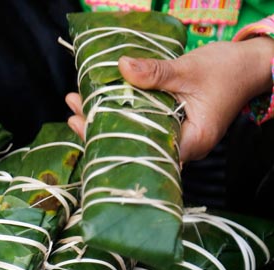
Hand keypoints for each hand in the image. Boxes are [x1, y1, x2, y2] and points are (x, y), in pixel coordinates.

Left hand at [66, 36, 273, 162]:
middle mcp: (181, 148)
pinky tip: (96, 103)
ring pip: (134, 134)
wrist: (247, 66)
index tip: (88, 129)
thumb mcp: (189, 70)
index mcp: (191, 142)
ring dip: (105, 119)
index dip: (114, 143)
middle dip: (100, 130)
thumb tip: (122, 67)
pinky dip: (120, 112)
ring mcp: (174, 138)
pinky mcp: (169, 127)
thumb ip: (155, 73)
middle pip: (134, 146)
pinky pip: (140, 124)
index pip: (146, 152)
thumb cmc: (226, 71)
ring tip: (75, 105)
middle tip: (73, 114)